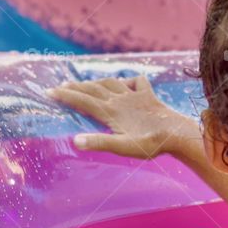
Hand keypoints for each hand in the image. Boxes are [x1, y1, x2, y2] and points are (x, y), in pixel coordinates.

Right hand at [49, 76, 195, 158]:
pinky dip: (130, 80)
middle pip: (93, 89)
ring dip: (97, 82)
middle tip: (60, 86)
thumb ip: (99, 142)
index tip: (49, 92)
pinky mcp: (149, 96)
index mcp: (111, 110)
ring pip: (111, 83)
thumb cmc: (150, 143)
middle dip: (75, 87)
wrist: (177, 133)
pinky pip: (138, 82)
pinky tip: (128, 81)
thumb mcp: (122, 147)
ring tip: (87, 83)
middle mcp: (120, 99)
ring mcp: (135, 95)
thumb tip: (75, 140)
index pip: (83, 100)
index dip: (65, 96)